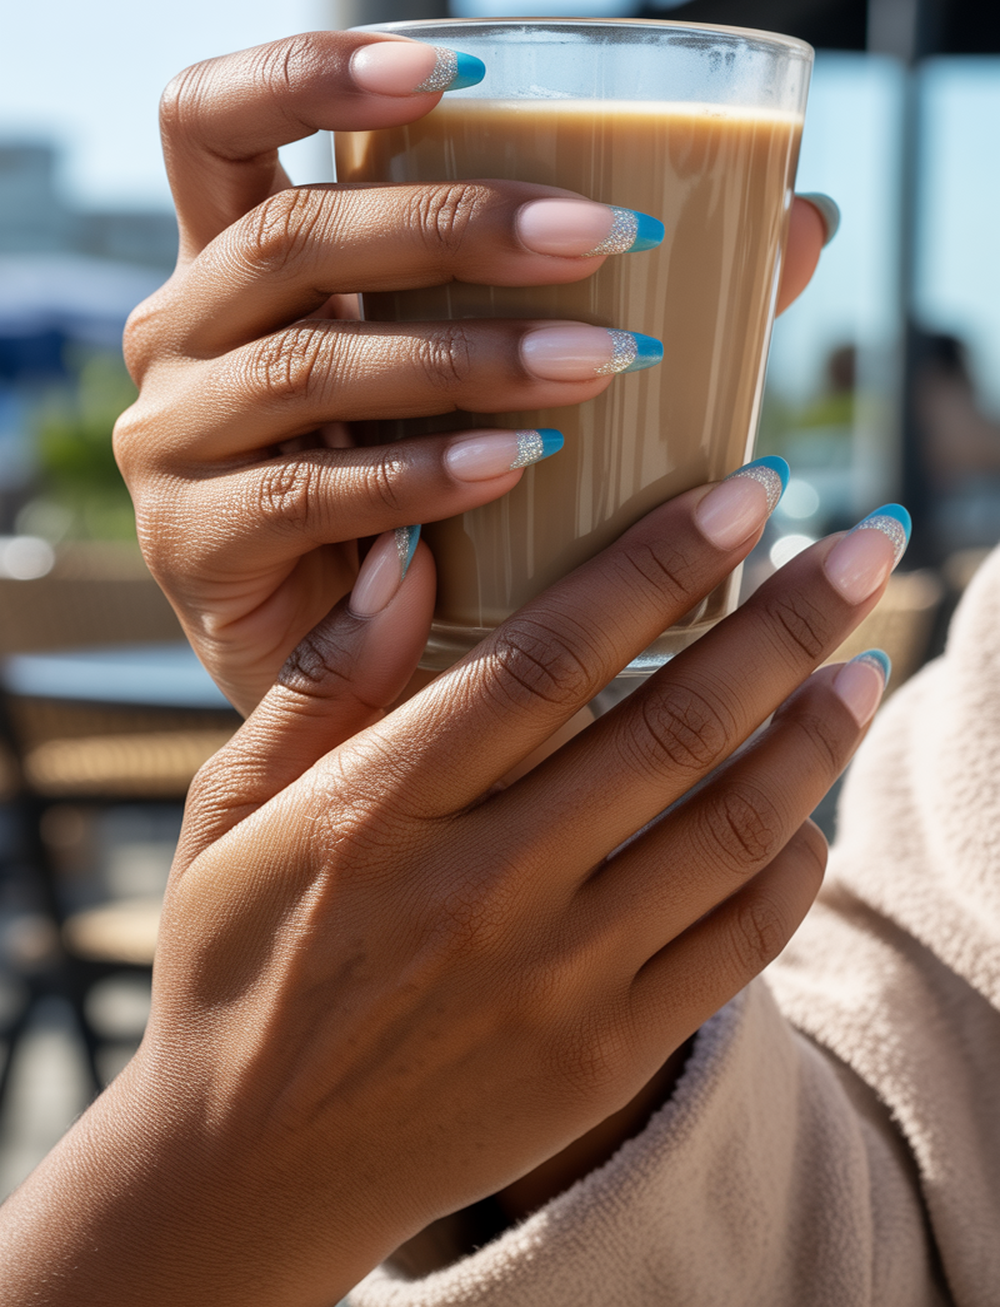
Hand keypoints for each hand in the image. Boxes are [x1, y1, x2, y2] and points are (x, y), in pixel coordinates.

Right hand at [0, 473, 902, 1306]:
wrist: (245, 1169)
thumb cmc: (235, 964)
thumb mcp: (232, 808)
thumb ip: (324, 680)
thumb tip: (407, 553)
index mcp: (380, 806)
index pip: (549, 655)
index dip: (658, 563)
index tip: (742, 494)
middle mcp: (480, 888)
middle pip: (669, 727)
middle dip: (784, 622)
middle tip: (863, 543)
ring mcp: (551, 981)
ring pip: (723, 831)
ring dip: (812, 736)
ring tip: (863, 663)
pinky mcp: (598, 1057)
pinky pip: (732, 950)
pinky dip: (788, 869)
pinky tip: (811, 810)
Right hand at [114, 30, 831, 715]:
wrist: (367, 668)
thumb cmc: (441, 495)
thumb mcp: (500, 370)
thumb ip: (620, 293)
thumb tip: (799, 222)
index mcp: (239, 262)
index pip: (213, 119)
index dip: (308, 73)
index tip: (451, 74)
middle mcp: (184, 334)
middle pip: (288, 235)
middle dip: (451, 228)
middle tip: (602, 238)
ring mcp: (173, 440)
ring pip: (307, 365)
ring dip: (466, 355)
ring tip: (601, 361)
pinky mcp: (190, 544)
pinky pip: (304, 495)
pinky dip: (418, 475)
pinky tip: (514, 466)